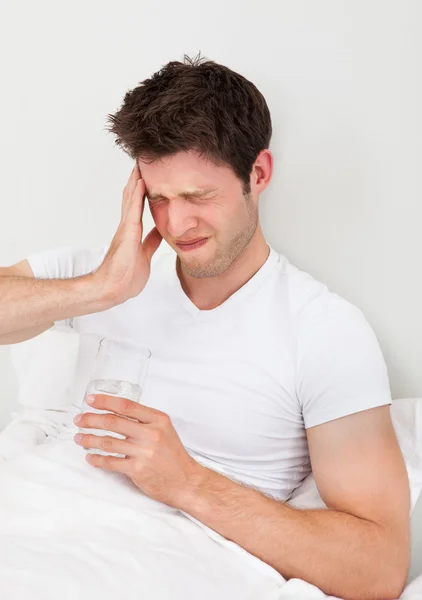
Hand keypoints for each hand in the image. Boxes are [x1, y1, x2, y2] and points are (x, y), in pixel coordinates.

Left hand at [73, 394, 203, 507]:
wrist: (186, 481)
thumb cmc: (173, 455)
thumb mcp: (164, 429)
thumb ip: (144, 420)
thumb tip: (116, 413)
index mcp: (158, 419)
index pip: (126, 405)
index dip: (105, 401)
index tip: (90, 400)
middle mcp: (151, 433)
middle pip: (113, 422)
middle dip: (91, 419)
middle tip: (79, 419)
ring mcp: (144, 452)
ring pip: (108, 442)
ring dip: (90, 439)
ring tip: (79, 437)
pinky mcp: (138, 470)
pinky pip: (111, 462)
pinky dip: (97, 459)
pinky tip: (90, 456)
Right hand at [95, 162, 161, 305]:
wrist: (113, 289)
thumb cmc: (125, 277)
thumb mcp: (144, 256)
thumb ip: (150, 243)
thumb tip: (159, 233)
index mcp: (131, 232)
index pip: (137, 206)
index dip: (142, 190)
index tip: (147, 175)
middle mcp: (127, 227)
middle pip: (132, 197)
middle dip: (137, 179)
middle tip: (143, 161)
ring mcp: (126, 229)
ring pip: (131, 199)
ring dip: (136, 181)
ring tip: (141, 163)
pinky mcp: (127, 234)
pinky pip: (133, 210)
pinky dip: (137, 195)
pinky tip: (141, 182)